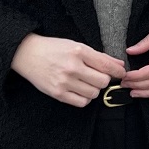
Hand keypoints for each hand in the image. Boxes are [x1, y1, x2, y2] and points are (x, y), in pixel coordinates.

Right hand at [10, 33, 127, 106]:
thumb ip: (99, 56)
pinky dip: (85, 98)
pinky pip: (82, 103)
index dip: (118, 72)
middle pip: (103, 82)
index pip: (107, 65)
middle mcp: (72, 67)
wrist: (27, 54)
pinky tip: (80, 90)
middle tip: (99, 77)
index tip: (121, 74)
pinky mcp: (57, 94)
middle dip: (105, 80)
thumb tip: (119, 65)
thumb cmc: (54, 48)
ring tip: (87, 82)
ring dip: (94, 89)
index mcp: (79, 52)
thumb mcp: (77, 46)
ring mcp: (64, 82)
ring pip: (94, 93)